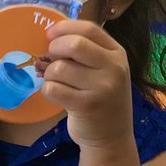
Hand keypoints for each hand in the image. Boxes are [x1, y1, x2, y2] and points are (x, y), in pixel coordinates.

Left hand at [40, 20, 133, 151]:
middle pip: (74, 44)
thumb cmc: (101, 99)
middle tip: (51, 60)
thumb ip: (86, 52)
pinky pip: (53, 88)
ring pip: (59, 68)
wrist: (111, 137)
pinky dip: (48, 90)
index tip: (50, 34)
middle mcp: (113, 67)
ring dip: (50, 74)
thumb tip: (52, 34)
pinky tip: (58, 96)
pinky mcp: (86, 105)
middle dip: (54, 49)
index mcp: (117, 53)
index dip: (64, 27)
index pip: (89, 29)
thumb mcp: (104, 71)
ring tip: (58, 83)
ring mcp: (102, 87)